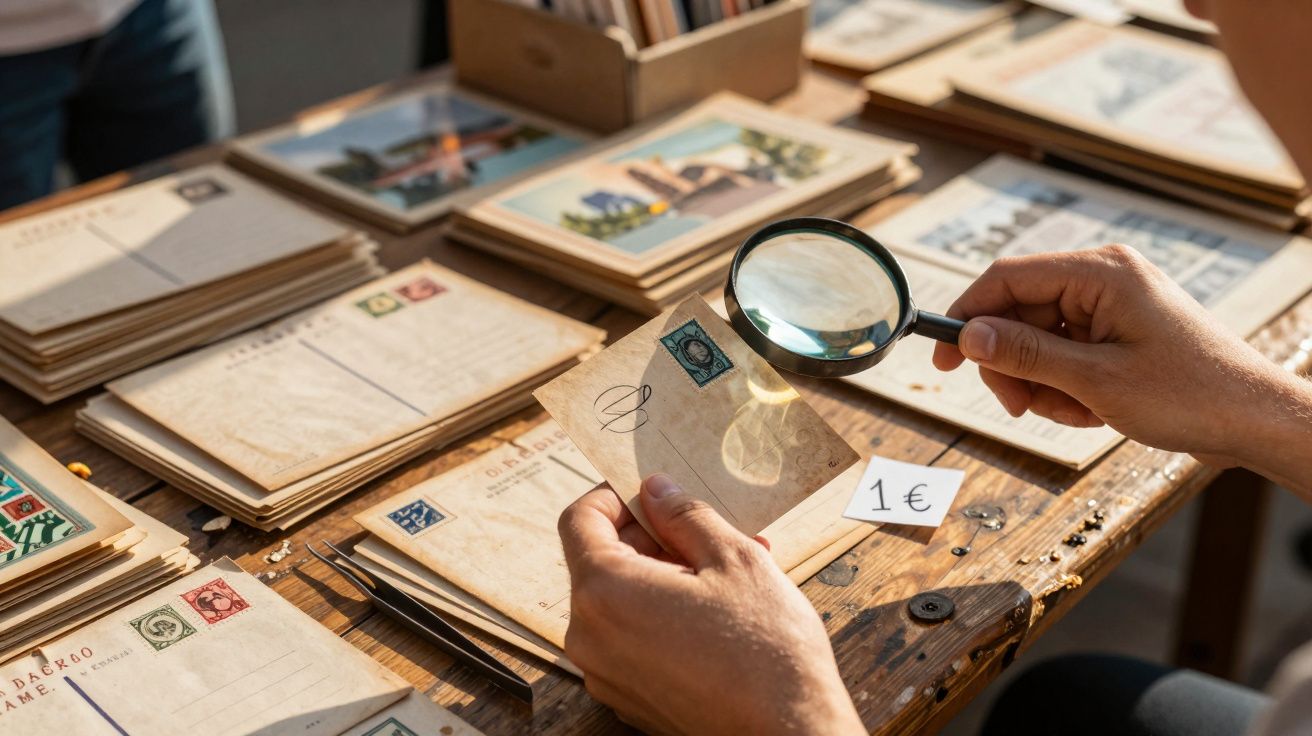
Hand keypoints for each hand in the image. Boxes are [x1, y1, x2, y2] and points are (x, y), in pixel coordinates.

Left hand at [557, 474, 863, 735]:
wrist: (789, 733)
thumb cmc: (766, 650)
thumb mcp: (733, 559)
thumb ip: (685, 515)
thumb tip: (655, 489)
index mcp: (605, 592)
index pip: (580, 520)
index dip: (615, 496)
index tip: (654, 493)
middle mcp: (590, 637)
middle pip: (602, 561)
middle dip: (654, 539)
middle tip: (710, 531)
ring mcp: (606, 674)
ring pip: (624, 601)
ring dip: (668, 576)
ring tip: (731, 572)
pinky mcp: (629, 698)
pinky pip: (634, 639)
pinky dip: (666, 616)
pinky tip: (720, 613)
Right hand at [931, 244, 1309, 470]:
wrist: (1254, 420)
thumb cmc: (1192, 394)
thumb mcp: (1095, 381)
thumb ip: (1025, 355)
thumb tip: (969, 337)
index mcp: (1101, 272)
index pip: (1007, 278)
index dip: (967, 316)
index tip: (942, 358)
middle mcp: (1104, 279)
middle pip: (1018, 313)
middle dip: (1012, 365)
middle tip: (1020, 406)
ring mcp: (1111, 305)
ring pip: (1037, 340)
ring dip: (1041, 384)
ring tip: (1075, 413)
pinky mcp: (1117, 331)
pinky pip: (1064, 354)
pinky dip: (1065, 388)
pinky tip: (1092, 411)